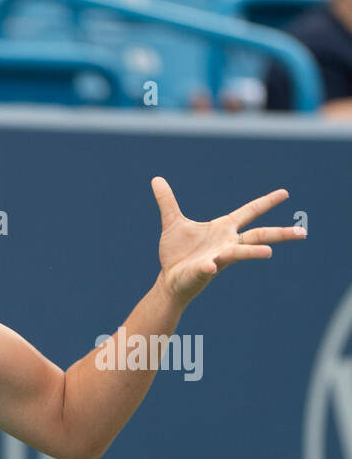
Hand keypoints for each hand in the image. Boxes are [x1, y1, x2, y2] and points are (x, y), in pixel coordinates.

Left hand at [151, 176, 305, 307]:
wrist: (169, 279)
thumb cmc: (177, 253)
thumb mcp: (172, 223)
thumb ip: (167, 201)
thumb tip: (156, 179)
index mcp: (223, 229)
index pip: (250, 212)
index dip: (266, 202)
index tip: (285, 193)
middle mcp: (227, 243)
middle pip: (259, 235)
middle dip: (280, 233)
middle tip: (303, 233)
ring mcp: (218, 257)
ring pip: (241, 253)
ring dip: (254, 253)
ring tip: (269, 253)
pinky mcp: (203, 271)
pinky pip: (208, 268)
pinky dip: (208, 267)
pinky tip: (210, 267)